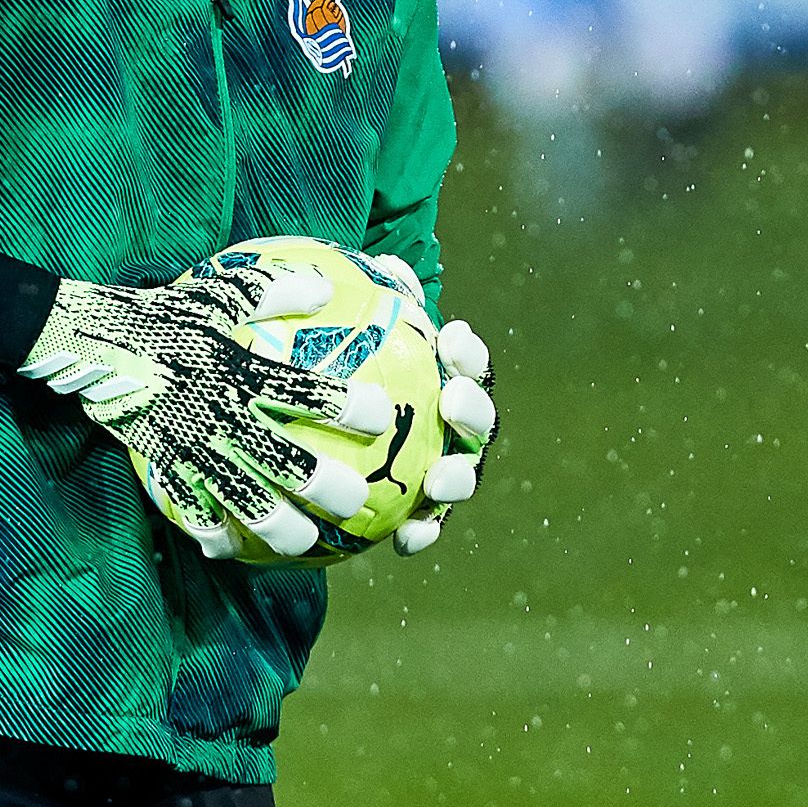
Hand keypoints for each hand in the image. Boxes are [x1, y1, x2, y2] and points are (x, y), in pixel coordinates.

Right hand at [20, 257, 389, 560]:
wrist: (87, 341)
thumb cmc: (161, 314)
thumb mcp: (217, 291)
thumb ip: (272, 290)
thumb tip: (324, 286)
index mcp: (239, 370)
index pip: (306, 392)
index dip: (347, 407)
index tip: (382, 417)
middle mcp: (221, 414)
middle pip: (283, 462)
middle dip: (325, 487)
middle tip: (358, 502)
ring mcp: (190, 446)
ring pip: (242, 498)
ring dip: (278, 526)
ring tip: (307, 544)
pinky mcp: (162, 464)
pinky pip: (188, 508)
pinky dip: (210, 532)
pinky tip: (230, 550)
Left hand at [358, 252, 496, 556]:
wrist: (329, 437)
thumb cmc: (346, 376)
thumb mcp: (352, 339)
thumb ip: (375, 305)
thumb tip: (386, 263)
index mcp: (445, 383)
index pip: (467, 363)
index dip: (467, 352)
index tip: (449, 337)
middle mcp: (453, 427)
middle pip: (478, 419)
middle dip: (473, 411)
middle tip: (451, 400)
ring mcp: (442, 469)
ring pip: (461, 475)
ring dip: (458, 477)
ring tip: (440, 479)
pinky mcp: (421, 512)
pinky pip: (427, 526)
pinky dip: (421, 533)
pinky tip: (402, 542)